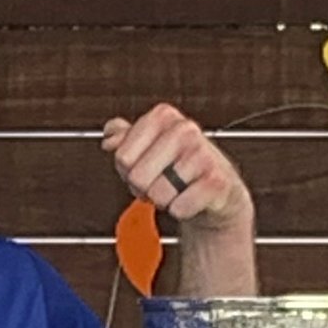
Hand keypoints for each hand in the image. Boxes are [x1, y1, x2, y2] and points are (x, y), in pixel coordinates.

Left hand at [102, 105, 252, 231]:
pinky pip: (179, 208)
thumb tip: (109, 136)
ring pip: (158, 194)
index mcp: (163, 116)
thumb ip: (124, 137)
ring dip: (164, 201)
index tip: (145, 169)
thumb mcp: (148, 147)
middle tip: (161, 183)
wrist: (218, 189)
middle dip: (145, 189)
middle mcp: (184, 130)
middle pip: (138, 177)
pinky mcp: (215, 181)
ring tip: (176, 191)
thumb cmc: (179, 166)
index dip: (128, 171)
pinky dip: (181, 211)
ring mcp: (202, 154)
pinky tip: (191, 199)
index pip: (122, 157)